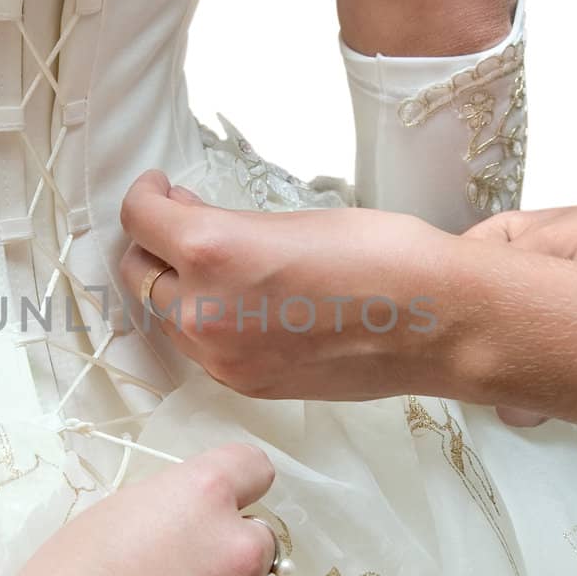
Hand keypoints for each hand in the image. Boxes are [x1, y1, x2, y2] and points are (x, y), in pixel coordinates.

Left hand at [118, 170, 462, 400]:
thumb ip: (225, 227)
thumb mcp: (288, 219)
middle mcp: (203, 311)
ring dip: (178, 288)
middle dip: (155, 245)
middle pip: (140, 274)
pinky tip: (244, 303)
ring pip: (168, 317)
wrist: (436, 321)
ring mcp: (223, 358)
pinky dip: (207, 323)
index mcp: (210, 253)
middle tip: (183, 221)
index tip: (159, 190)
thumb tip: (189, 220)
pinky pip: (203, 351)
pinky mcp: (248, 385)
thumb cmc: (381, 255)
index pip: (140, 220)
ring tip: (216, 265)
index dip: (145, 196)